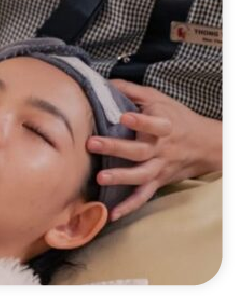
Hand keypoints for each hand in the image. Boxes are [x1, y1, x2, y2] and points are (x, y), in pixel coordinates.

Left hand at [86, 79, 222, 221]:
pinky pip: (143, 196)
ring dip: (120, 178)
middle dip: (115, 148)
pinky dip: (129, 206)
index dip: (141, 120)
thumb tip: (103, 82)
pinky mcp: (157, 181)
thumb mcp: (157, 98)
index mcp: (164, 126)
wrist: (204, 144)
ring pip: (140, 175)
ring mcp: (159, 167)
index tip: (123, 115)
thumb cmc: (175, 117)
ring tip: (100, 178)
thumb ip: (131, 91)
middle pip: (139, 150)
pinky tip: (113, 214)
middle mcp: (161, 149)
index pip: (155, 124)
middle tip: (92, 144)